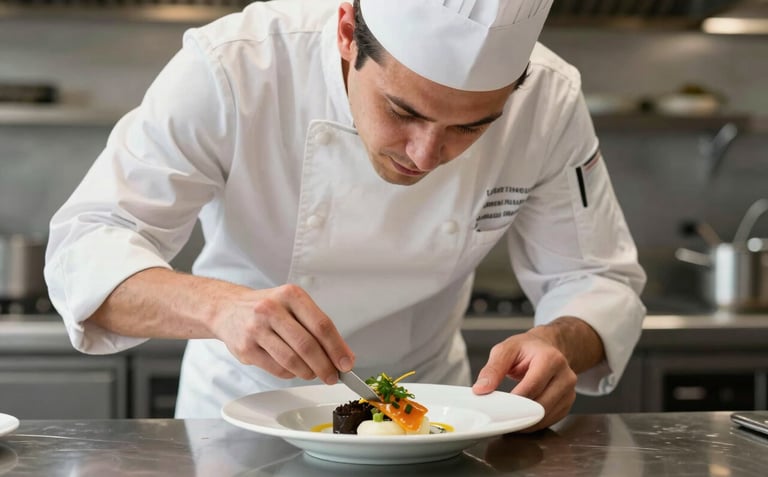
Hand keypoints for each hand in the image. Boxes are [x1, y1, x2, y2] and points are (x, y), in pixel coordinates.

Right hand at [209, 283, 354, 384]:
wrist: (227, 309)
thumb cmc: (267, 308)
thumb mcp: (293, 305)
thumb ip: (317, 327)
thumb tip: (343, 356)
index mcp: (290, 295)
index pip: (321, 325)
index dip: (337, 348)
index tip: (346, 363)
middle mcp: (272, 309)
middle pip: (307, 345)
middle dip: (325, 366)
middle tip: (333, 376)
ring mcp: (256, 329)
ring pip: (292, 360)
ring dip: (308, 372)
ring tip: (313, 373)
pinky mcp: (246, 348)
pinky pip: (276, 369)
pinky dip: (290, 374)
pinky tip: (294, 370)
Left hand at [472, 330, 576, 431]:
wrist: (546, 348)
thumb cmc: (527, 348)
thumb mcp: (506, 350)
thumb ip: (493, 368)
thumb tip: (481, 389)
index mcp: (551, 359)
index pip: (531, 387)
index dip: (514, 401)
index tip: (498, 408)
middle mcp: (565, 375)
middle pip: (540, 405)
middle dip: (519, 413)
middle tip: (500, 416)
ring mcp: (570, 391)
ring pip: (546, 416)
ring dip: (526, 421)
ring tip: (509, 417)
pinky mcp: (568, 403)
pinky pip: (550, 420)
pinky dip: (534, 423)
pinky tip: (522, 417)